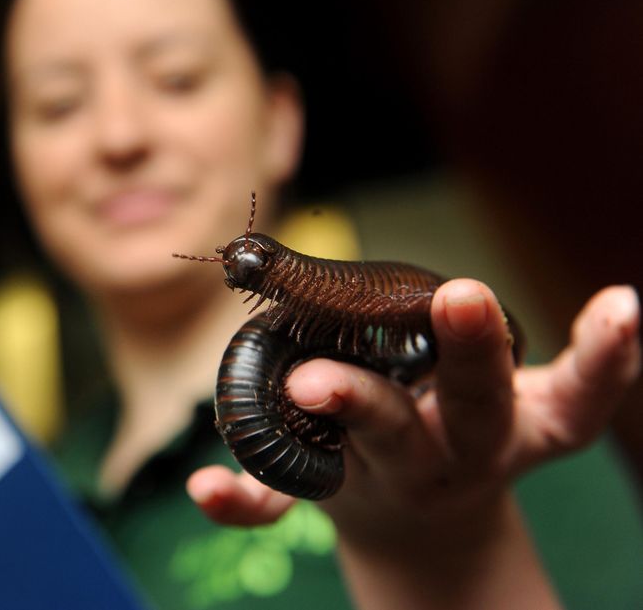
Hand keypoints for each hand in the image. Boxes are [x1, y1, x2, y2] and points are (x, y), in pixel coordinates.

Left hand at [186, 281, 638, 607]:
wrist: (409, 518)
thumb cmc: (444, 426)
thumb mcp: (474, 389)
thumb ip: (470, 340)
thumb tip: (549, 289)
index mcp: (510, 422)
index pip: (575, 400)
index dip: (606, 359)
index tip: (623, 305)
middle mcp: (462, 452)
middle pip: (474, 407)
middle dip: (470, 356)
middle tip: (462, 297)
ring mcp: (394, 478)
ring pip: (384, 441)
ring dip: (354, 406)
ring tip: (313, 383)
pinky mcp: (328, 497)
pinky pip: (284, 503)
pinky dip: (244, 500)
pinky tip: (207, 487)